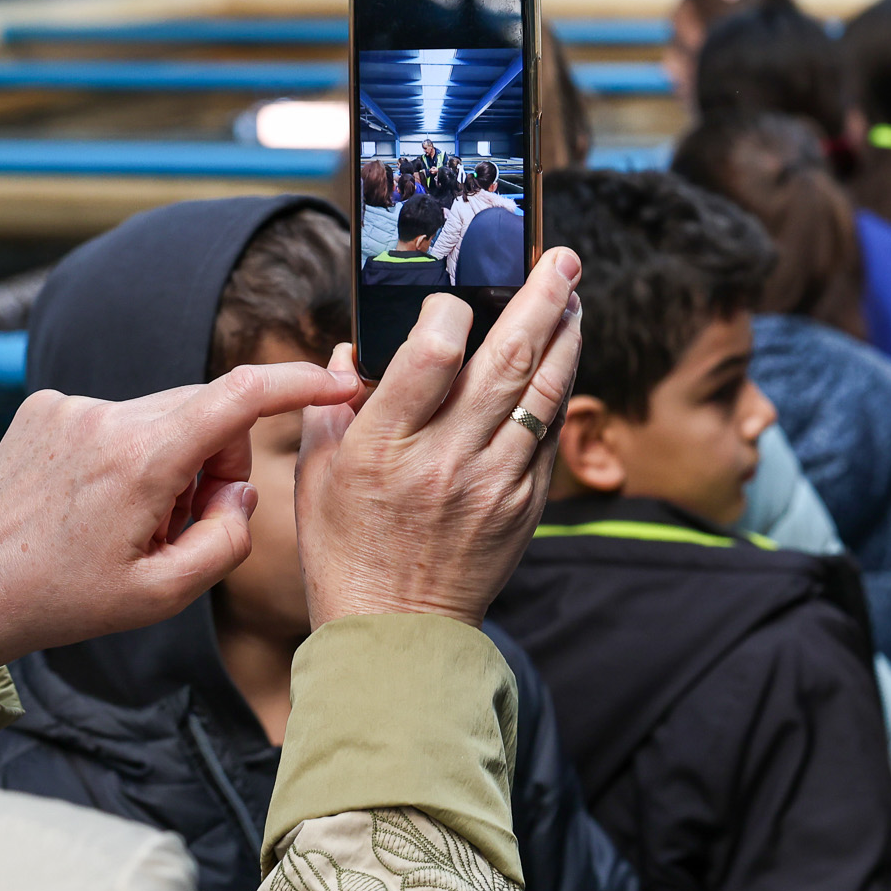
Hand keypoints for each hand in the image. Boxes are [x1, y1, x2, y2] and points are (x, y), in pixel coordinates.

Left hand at [0, 362, 360, 673]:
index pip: (239, 396)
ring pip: (166, 415)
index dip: (299, 383)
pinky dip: (131, 453)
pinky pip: (122, 417)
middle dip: (217, 460)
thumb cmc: (65, 598)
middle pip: (208, 412)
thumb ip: (227, 539)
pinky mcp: (48, 406)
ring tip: (129, 518)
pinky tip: (95, 500)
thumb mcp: (164, 595)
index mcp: (140, 462)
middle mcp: (107, 418)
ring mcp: (73, 407)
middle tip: (183, 522)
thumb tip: (238, 492)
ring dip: (171, 459)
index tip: (338, 383)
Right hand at [295, 246, 582, 627]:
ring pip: (543, 392)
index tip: (455, 297)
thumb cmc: (347, 548)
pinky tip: (562, 357)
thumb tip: (354, 347)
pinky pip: (549, 433)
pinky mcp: (524, 505)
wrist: (397, 631)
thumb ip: (335, 403)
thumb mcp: (318, 473)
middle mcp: (444, 460)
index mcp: (383, 446)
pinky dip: (560, 388)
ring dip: (565, 336)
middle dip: (540, 299)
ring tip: (572, 295)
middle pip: (506, 361)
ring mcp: (493, 483)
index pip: (431, 355)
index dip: (450, 312)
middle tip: (561, 258)